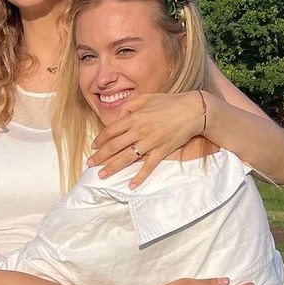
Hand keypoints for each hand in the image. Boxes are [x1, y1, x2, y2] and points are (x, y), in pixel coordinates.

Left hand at [86, 91, 210, 188]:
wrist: (193, 110)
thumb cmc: (170, 102)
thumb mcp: (147, 98)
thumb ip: (130, 106)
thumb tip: (119, 116)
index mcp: (134, 117)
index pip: (111, 131)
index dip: (100, 140)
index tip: (94, 147)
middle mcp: (139, 130)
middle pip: (114, 146)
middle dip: (100, 156)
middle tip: (90, 164)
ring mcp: (150, 142)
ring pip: (127, 158)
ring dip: (113, 167)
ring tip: (102, 175)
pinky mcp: (162, 151)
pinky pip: (148, 166)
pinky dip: (139, 177)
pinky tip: (131, 186)